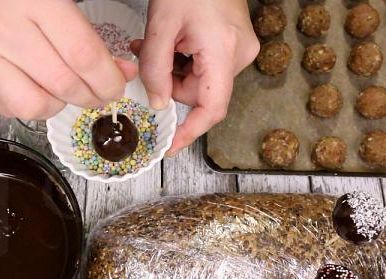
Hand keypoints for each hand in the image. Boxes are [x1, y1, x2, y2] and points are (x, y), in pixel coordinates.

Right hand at [0, 0, 137, 119]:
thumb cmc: (8, 2)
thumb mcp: (54, 5)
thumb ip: (88, 38)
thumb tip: (122, 72)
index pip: (83, 54)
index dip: (107, 79)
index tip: (115, 86)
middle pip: (63, 84)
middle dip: (90, 96)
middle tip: (97, 93)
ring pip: (35, 107)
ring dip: (58, 104)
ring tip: (59, 88)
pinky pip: (9, 111)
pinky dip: (29, 104)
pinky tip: (29, 85)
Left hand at [131, 0, 258, 155]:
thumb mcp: (161, 26)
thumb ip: (154, 69)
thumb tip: (158, 104)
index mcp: (224, 53)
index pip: (211, 108)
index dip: (190, 132)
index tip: (170, 145)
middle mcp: (240, 56)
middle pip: (200, 92)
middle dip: (169, 83)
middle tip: (145, 60)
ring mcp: (240, 50)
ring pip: (200, 79)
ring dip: (173, 69)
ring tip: (153, 43)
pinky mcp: (235, 44)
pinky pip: (206, 65)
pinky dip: (184, 59)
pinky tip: (171, 40)